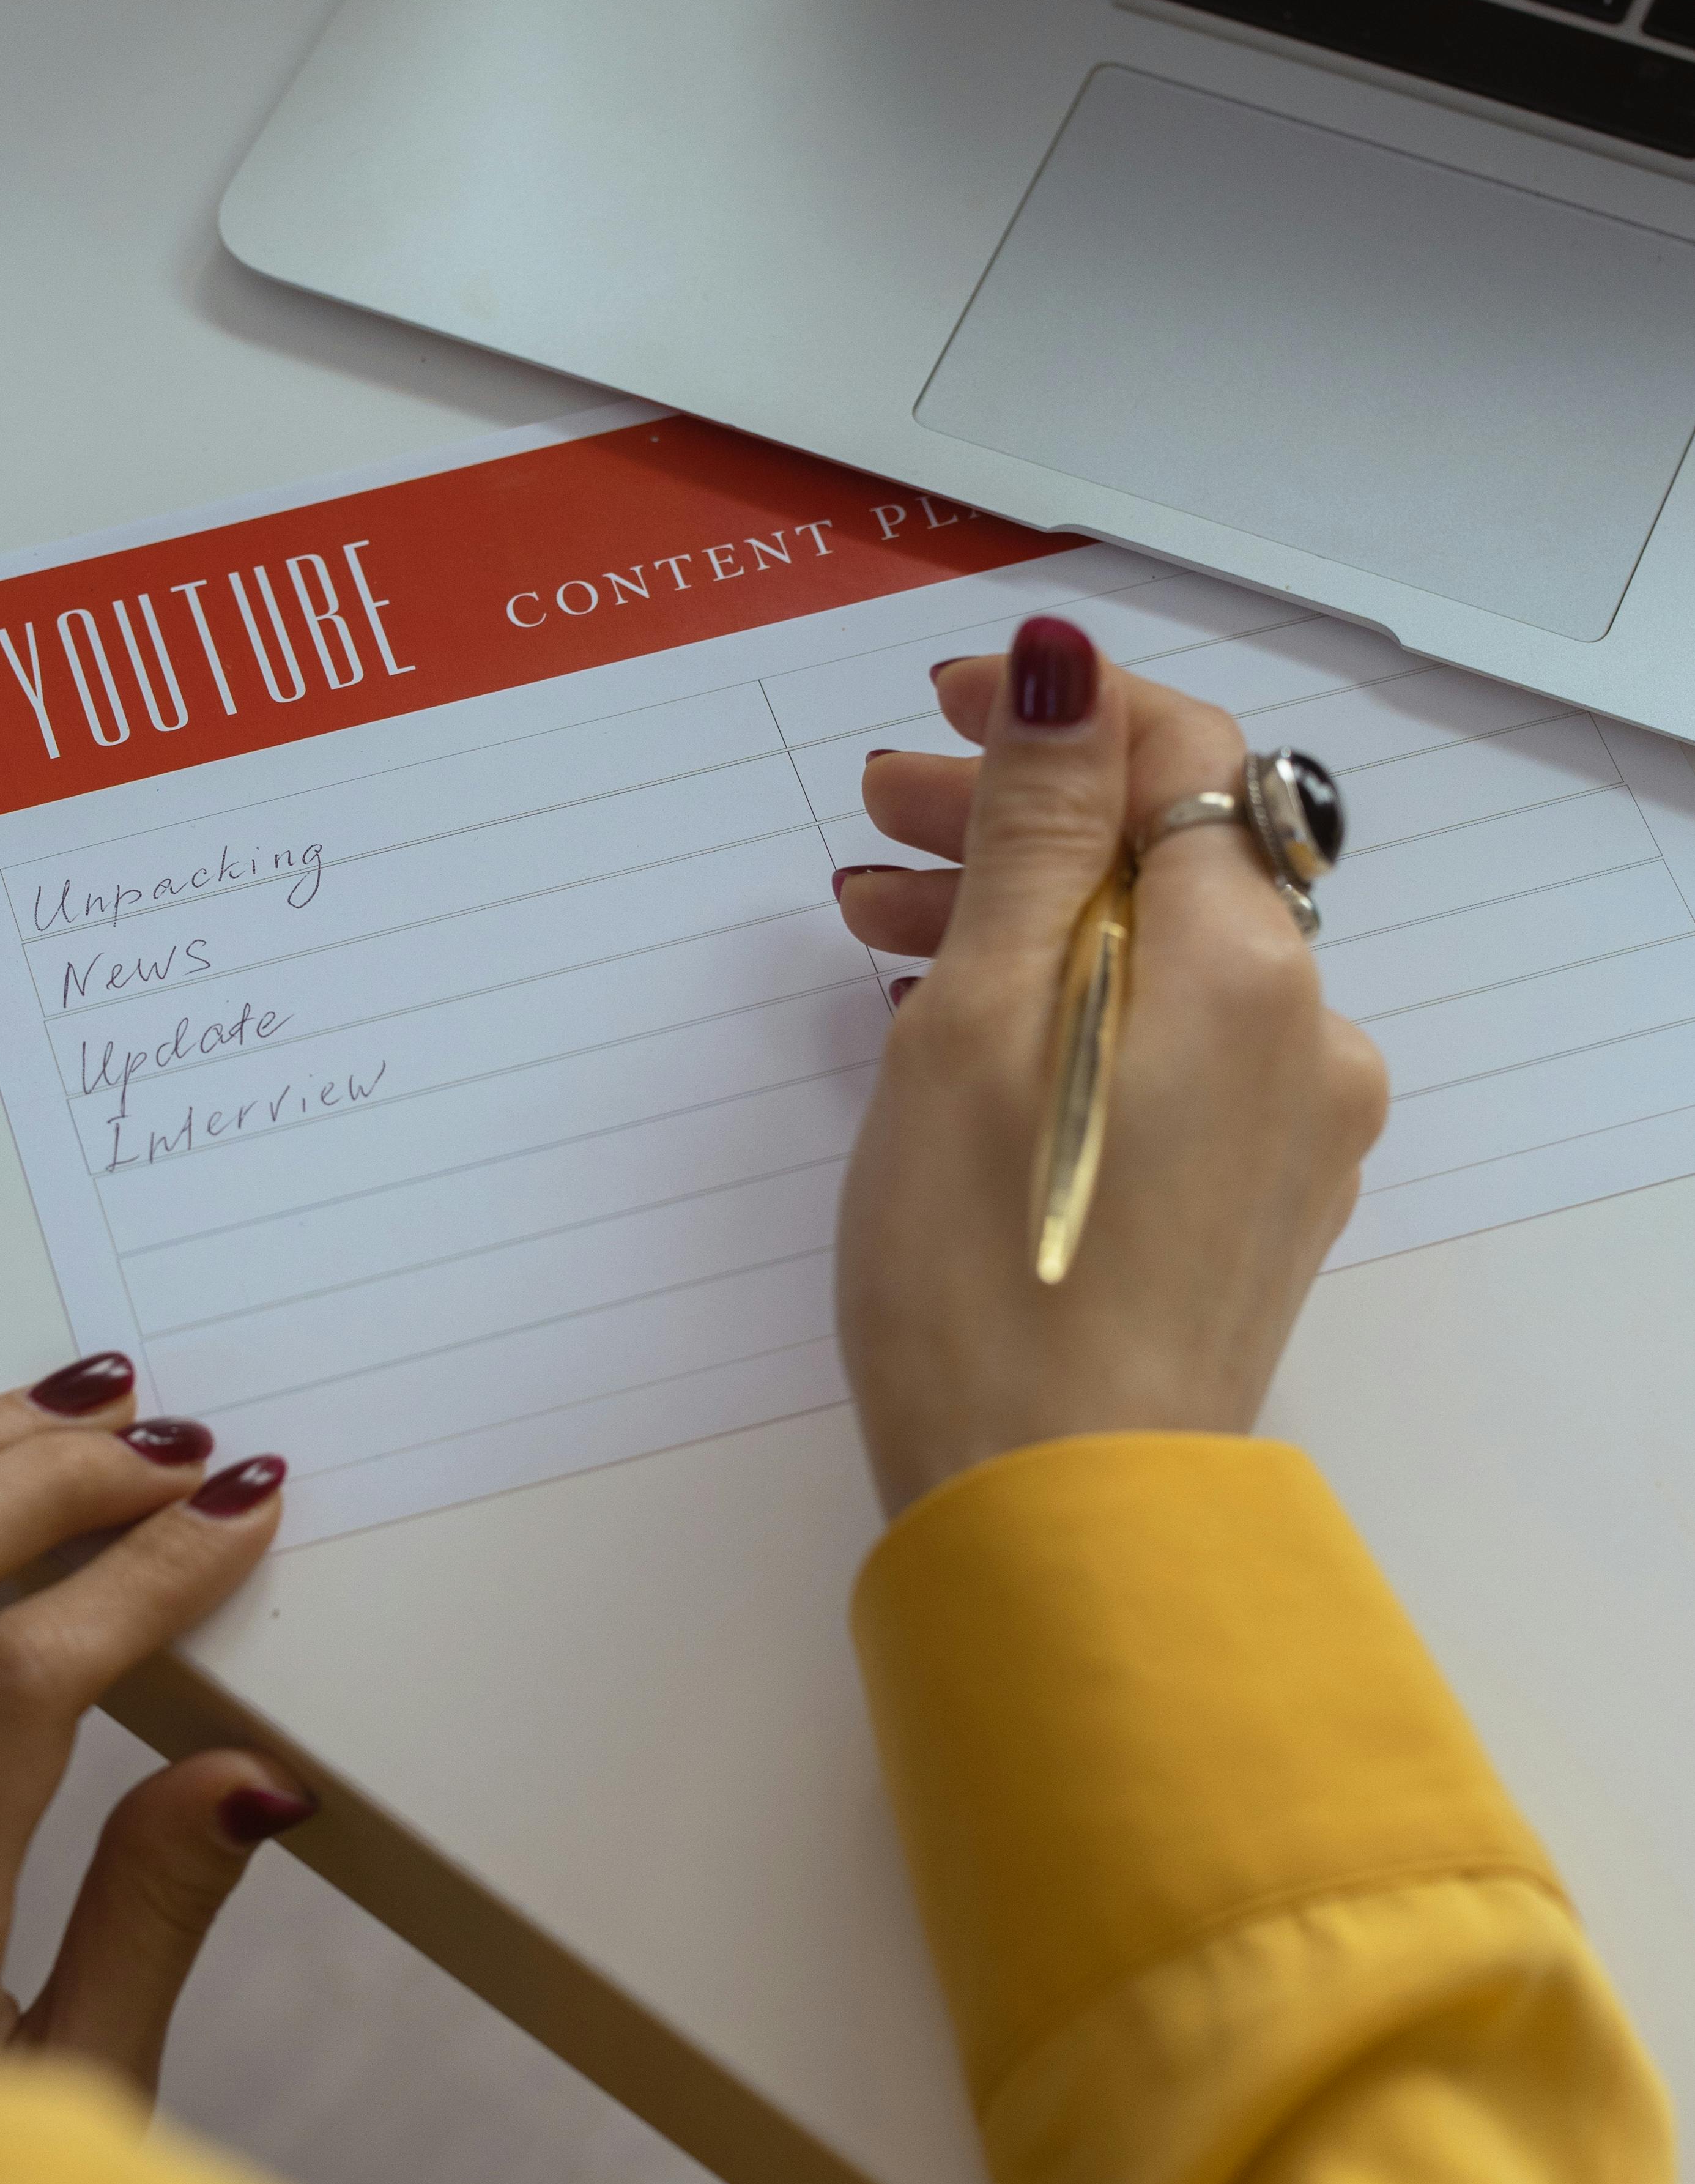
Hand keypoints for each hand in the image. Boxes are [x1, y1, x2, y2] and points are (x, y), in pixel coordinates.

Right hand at [833, 619, 1388, 1519]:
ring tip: (877, 926)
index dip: (1063, 714)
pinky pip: (1173, 1055)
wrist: (1056, 1513)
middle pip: (1169, 862)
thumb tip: (1063, 670)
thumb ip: (1032, 833)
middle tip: (875, 818)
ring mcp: (1291, 1130)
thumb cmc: (990, 1280)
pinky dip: (1072, 1014)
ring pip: (1161, 962)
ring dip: (1028, 920)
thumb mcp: (980, 1016)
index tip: (944, 710)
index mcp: (1251, 967)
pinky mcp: (1253, 1205)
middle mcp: (1308, 1035)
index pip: (1183, 760)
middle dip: (1021, 819)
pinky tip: (958, 1030)